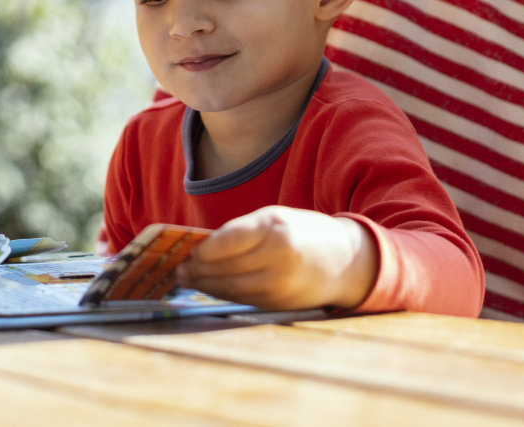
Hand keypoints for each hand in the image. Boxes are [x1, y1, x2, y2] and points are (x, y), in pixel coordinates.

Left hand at [175, 206, 377, 310]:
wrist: (345, 262)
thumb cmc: (304, 233)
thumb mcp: (276, 218)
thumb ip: (242, 231)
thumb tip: (203, 249)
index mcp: (275, 229)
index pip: (227, 241)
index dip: (203, 250)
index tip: (188, 251)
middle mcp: (277, 258)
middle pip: (226, 268)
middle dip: (198, 270)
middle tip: (178, 270)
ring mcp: (280, 285)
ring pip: (231, 288)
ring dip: (206, 285)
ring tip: (187, 280)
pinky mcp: (280, 304)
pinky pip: (244, 299)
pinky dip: (224, 294)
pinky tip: (211, 288)